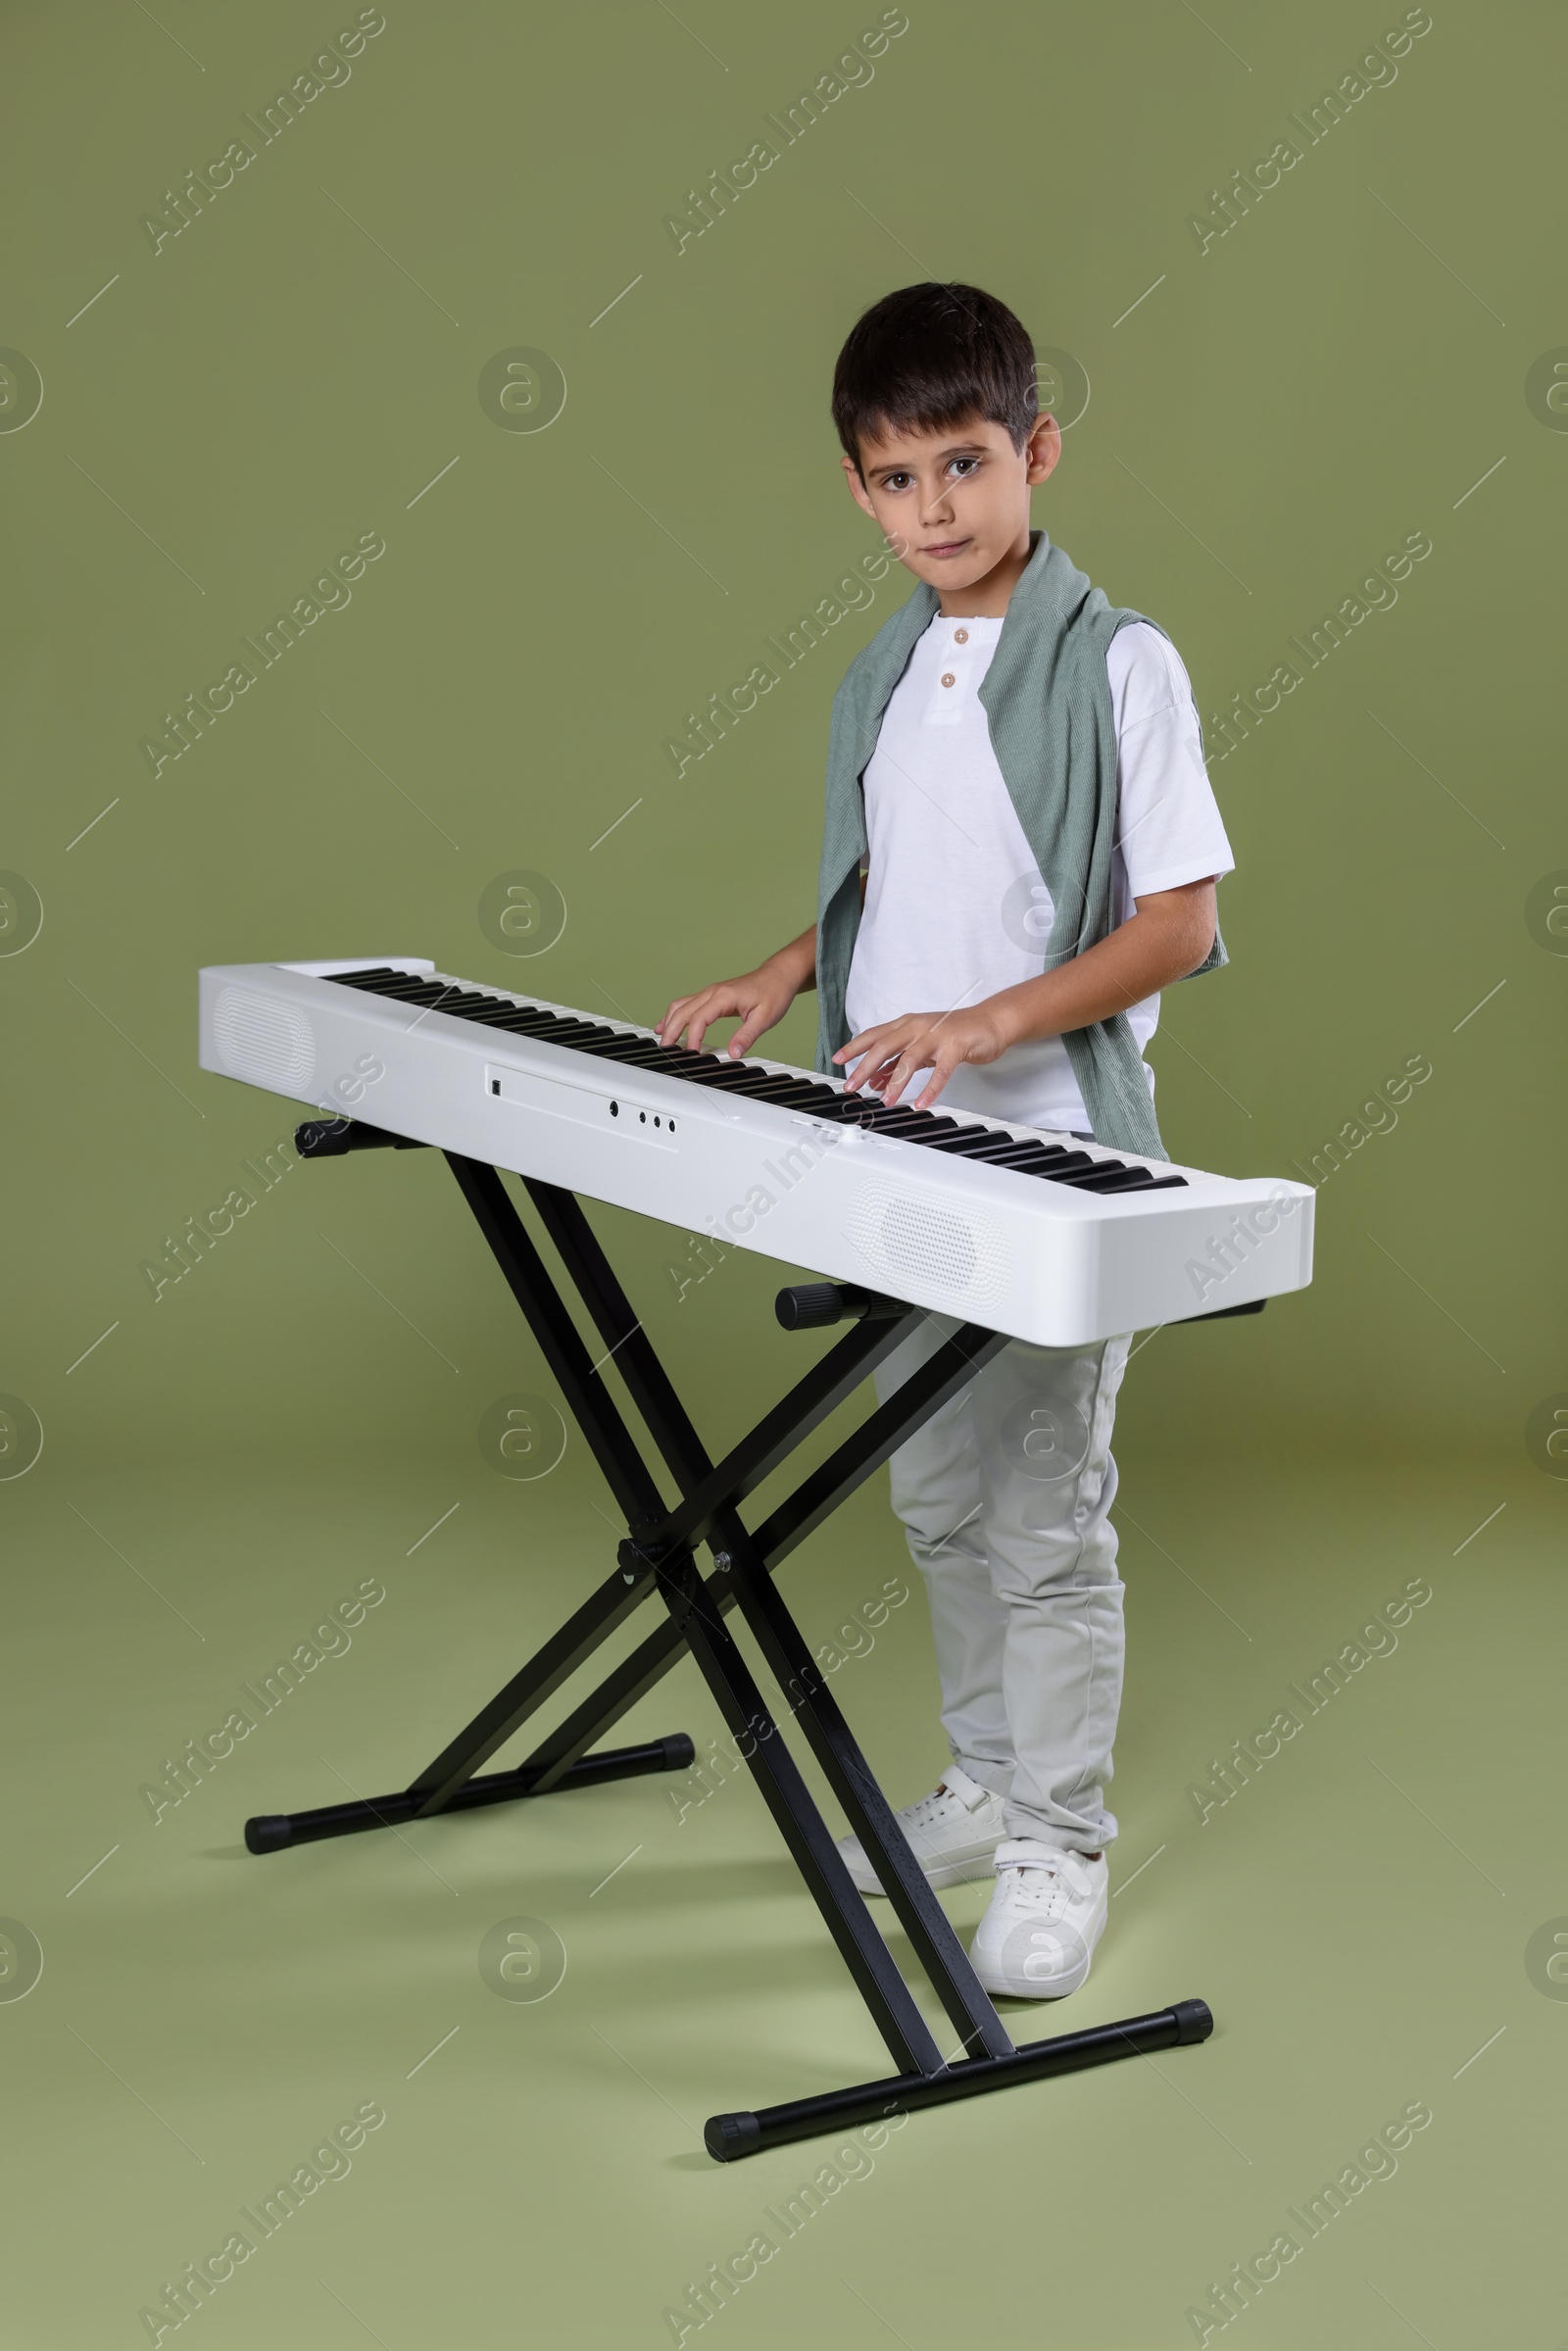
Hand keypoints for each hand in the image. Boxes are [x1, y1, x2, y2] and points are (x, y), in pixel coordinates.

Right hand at [659, 964, 796, 1057]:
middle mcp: (712, 992)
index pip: (699, 1019)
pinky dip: (674, 1015)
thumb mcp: (765, 1018)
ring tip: (663, 1040)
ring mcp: (710, 992)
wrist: (779, 976)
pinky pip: (686, 1004)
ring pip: (680, 1005)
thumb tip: (733, 1053)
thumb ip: (747, 1036)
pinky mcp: (711, 996)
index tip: (692, 1053)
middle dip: (671, 1031)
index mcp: (723, 996)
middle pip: (682, 1011)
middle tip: (666, 1050)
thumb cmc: (773, 993)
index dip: (692, 1038)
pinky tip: (667, 1025)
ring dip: (669, 1022)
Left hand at [833, 1004, 1016, 1109]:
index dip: (854, 1046)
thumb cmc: (953, 1033)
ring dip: (895, 1081)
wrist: (989, 1022)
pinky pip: (941, 1071)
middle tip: (852, 1086)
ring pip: (910, 1058)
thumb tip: (874, 1080)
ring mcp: (936, 1035)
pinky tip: (922, 1102)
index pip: (874, 1034)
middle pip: (885, 1046)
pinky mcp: (956, 1046)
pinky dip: (931, 1088)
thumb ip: (897, 1061)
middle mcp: (917, 1027)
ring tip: (885, 1101)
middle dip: (865, 1067)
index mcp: (906, 1025)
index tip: (836, 1059)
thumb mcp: (919, 1046)